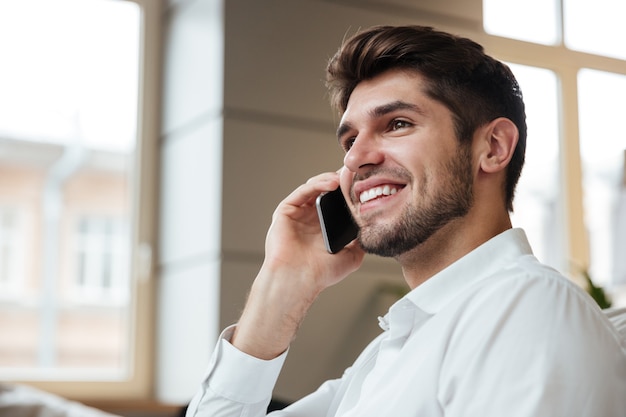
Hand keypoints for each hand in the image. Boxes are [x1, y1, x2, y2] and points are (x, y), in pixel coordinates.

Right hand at [232, 172, 364, 358]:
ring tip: (346, 177)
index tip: (367, 183)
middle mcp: (310, 218)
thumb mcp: (352, 256)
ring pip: (315, 187)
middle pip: (327, 191)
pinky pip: (303, 191)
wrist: (298, 280)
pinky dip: (318, 184)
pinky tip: (332, 183)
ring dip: (331, 179)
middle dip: (342, 181)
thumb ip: (361, 241)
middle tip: (357, 173)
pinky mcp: (286, 210)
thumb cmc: (320, 273)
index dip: (350, 192)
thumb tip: (374, 228)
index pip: (338, 202)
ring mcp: (298, 213)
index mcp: (324, 227)